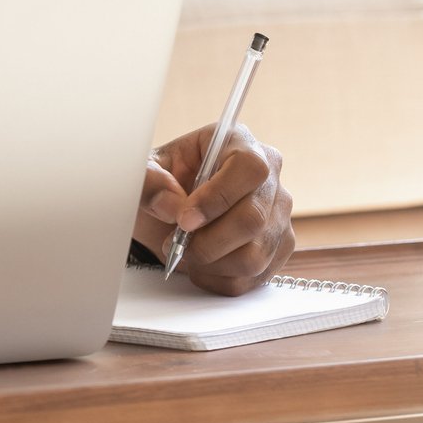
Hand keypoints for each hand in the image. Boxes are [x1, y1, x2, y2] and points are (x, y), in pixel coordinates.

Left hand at [135, 122, 293, 295]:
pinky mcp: (278, 246)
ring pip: (256, 254)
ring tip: (184, 255)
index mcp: (237, 143)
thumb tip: (172, 205)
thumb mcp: (144, 172)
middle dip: (207, 241)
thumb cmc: (162, 183)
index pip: (249, 168)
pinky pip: (256, 276)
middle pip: (253, 218)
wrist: (169, 210)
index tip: (184, 220)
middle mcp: (269, 177)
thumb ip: (149, 182)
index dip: (218, 197)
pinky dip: (221, 279)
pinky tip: (200, 267)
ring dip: (212, 263)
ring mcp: (278, 214)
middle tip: (175, 244)